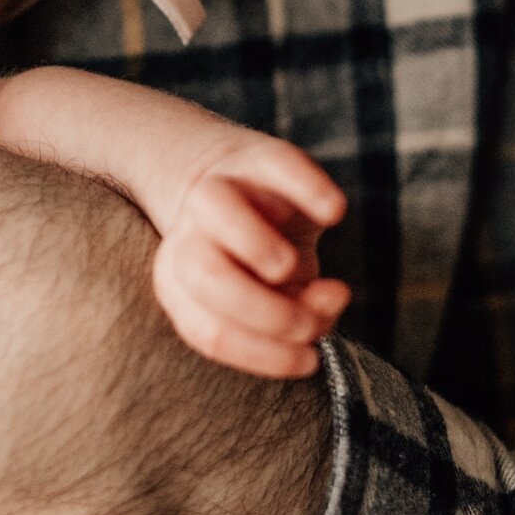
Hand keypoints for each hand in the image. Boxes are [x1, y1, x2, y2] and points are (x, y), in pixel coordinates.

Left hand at [152, 136, 349, 378]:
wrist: (226, 173)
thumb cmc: (255, 254)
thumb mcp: (276, 294)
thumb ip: (302, 309)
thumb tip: (330, 301)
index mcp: (180, 281)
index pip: (207, 329)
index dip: (260, 352)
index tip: (309, 360)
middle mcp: (189, 235)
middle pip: (204, 274)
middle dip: (262, 310)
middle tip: (309, 324)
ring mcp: (220, 189)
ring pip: (217, 212)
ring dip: (256, 247)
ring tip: (292, 269)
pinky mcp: (259, 155)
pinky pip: (277, 164)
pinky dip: (307, 188)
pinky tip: (334, 215)